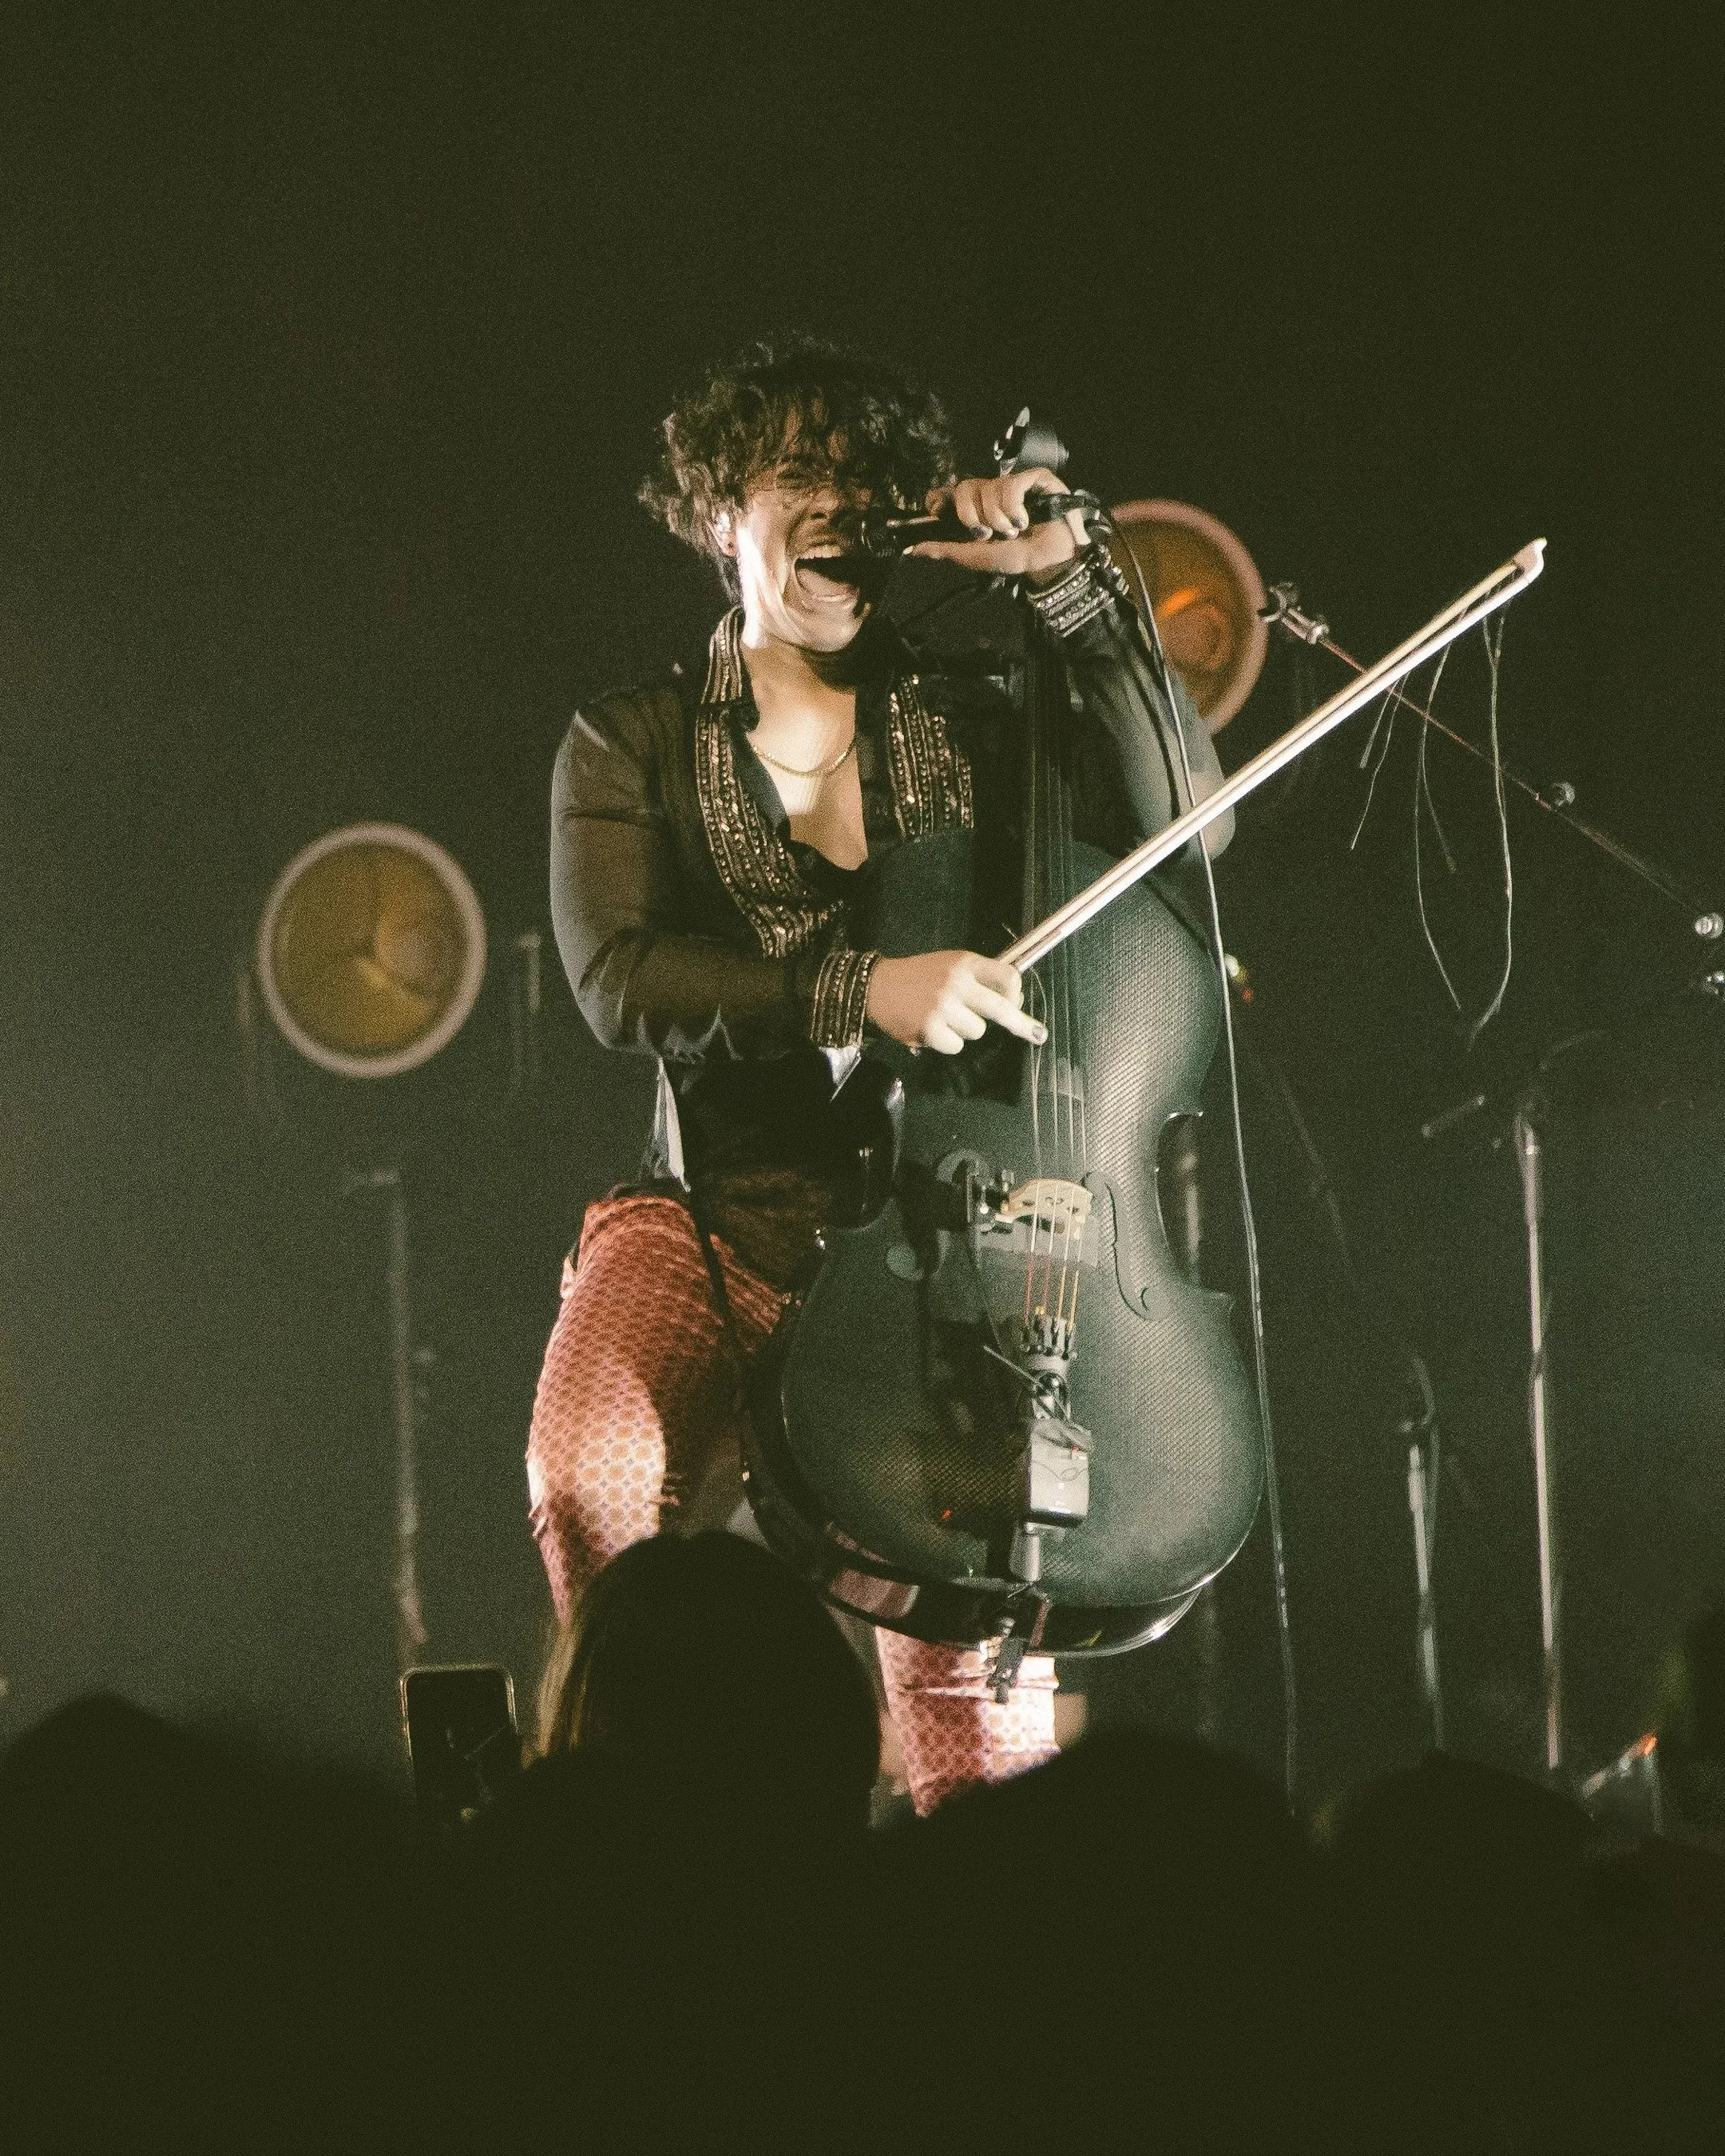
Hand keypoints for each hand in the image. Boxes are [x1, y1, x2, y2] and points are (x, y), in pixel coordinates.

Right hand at [866, 951, 1045, 1055]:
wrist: (876, 986)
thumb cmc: (918, 977)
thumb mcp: (949, 965)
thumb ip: (977, 978)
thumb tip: (1012, 1001)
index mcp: (965, 963)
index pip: (1008, 976)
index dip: (1016, 993)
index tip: (1017, 1004)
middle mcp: (957, 982)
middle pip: (1002, 1008)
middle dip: (1022, 1025)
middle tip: (1039, 1035)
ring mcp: (944, 1006)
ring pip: (977, 1031)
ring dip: (965, 1030)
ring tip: (943, 1018)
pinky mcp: (931, 1028)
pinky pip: (956, 1045)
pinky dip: (946, 1043)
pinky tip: (932, 1029)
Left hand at [907, 466, 1087, 580]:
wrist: (1049, 559)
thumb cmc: (1016, 558)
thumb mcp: (974, 557)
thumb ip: (944, 550)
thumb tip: (912, 550)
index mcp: (975, 508)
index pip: (948, 491)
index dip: (939, 498)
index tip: (937, 512)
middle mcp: (990, 492)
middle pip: (964, 488)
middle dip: (973, 518)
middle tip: (987, 535)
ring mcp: (1011, 483)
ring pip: (988, 490)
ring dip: (1000, 520)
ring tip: (1014, 532)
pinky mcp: (1033, 477)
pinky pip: (1010, 485)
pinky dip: (1014, 509)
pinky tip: (1025, 520)